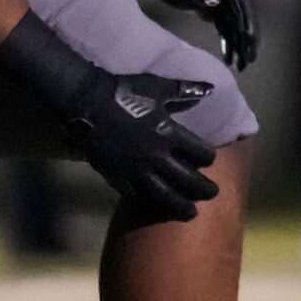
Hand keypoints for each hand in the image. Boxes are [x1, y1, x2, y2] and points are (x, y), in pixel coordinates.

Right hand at [58, 64, 220, 221]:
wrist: (87, 105)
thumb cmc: (124, 93)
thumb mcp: (158, 87)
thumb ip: (185, 91)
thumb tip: (210, 89)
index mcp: (169, 133)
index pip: (199, 152)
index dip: (209, 158)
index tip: (211, 160)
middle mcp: (156, 156)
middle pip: (187, 179)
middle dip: (203, 188)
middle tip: (213, 194)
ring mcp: (136, 170)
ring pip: (164, 195)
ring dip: (180, 205)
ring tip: (191, 213)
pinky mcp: (117, 178)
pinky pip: (137, 196)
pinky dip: (149, 203)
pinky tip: (157, 207)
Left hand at [131, 0, 258, 69]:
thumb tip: (216, 2)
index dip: (247, 16)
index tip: (249, 37)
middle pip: (241, 12)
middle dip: (246, 36)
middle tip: (250, 59)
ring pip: (233, 22)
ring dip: (238, 43)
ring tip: (242, 65)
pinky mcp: (209, 6)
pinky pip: (222, 25)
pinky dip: (227, 41)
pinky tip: (230, 57)